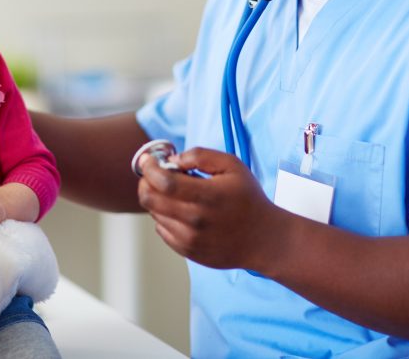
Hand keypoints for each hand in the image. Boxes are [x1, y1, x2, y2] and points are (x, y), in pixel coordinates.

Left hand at [137, 147, 281, 270]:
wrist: (263, 239)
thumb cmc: (248, 199)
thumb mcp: (232, 166)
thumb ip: (201, 156)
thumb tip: (173, 160)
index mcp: (207, 196)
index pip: (163, 182)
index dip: (149, 168)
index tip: (148, 160)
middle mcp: (195, 220)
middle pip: (150, 199)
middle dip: (145, 182)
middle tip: (154, 174)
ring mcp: (189, 239)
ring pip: (154, 214)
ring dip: (157, 199)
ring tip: (178, 193)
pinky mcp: (187, 251)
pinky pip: (162, 230)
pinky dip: (164, 216)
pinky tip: (182, 210)